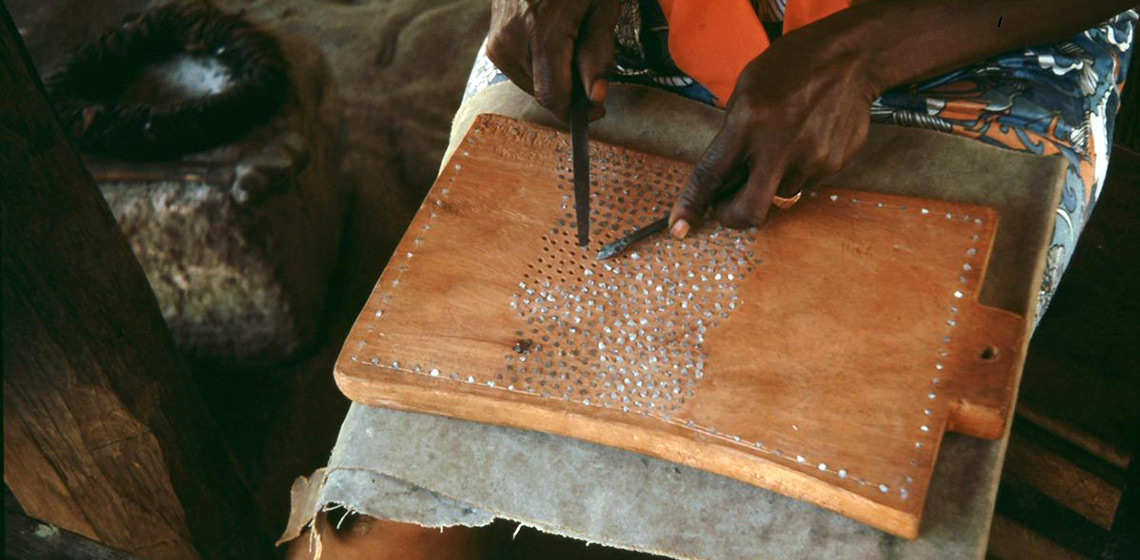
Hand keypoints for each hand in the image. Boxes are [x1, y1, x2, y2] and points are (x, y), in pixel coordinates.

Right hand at [486, 0, 620, 118]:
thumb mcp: (602, 6)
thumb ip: (598, 53)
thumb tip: (596, 98)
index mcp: (542, 31)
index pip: (552, 96)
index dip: (578, 111)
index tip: (598, 109)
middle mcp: (512, 40)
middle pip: (543, 94)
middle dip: (571, 89)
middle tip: (589, 61)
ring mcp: (497, 42)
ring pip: (531, 86)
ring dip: (555, 78)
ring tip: (570, 43)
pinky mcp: (493, 43)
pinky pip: (520, 72)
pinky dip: (540, 67)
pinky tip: (553, 41)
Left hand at [669, 29, 879, 235]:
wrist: (851, 57)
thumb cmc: (791, 67)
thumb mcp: (747, 88)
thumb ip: (732, 134)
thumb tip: (718, 179)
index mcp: (749, 121)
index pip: (711, 175)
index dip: (691, 206)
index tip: (679, 228)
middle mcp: (780, 146)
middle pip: (748, 211)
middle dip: (731, 217)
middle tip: (725, 207)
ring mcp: (811, 159)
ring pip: (777, 199)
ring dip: (767, 188)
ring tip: (776, 151)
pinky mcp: (833, 164)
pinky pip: (804, 185)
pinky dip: (794, 174)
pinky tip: (802, 142)